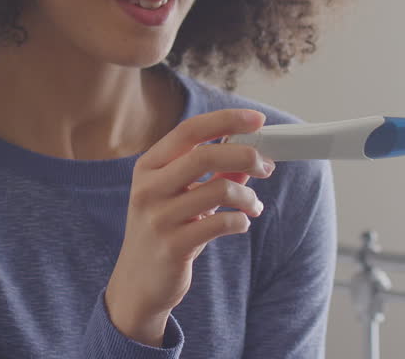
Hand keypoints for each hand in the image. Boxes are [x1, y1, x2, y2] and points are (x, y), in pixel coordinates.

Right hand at [105, 108, 275, 345]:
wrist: (138, 285)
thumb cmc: (165, 232)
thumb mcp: (182, 196)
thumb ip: (213, 173)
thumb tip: (251, 152)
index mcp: (149, 167)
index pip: (189, 130)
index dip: (226, 120)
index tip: (257, 120)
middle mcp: (148, 188)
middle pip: (205, 155)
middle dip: (245, 155)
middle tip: (266, 166)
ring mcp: (158, 218)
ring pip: (219, 189)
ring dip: (247, 196)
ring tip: (253, 205)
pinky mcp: (173, 246)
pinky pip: (221, 223)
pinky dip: (240, 221)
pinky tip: (241, 224)